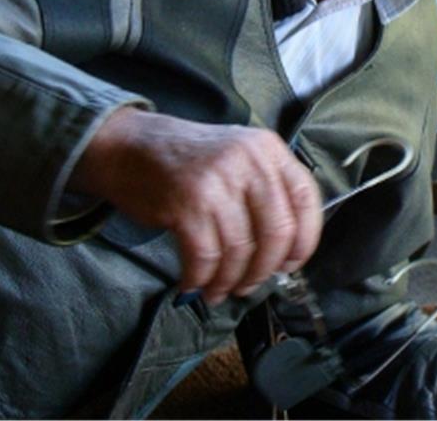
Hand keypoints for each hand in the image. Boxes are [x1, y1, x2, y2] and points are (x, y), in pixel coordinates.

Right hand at [70, 107, 322, 304]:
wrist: (130, 146)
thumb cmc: (190, 160)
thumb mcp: (239, 157)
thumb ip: (267, 191)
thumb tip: (287, 252)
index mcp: (268, 149)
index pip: (306, 200)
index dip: (305, 241)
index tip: (290, 265)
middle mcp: (248, 161)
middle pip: (277, 231)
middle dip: (266, 269)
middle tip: (251, 285)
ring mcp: (218, 182)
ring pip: (240, 249)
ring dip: (231, 280)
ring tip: (220, 290)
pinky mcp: (187, 204)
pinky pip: (206, 256)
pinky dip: (202, 278)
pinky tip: (195, 285)